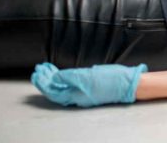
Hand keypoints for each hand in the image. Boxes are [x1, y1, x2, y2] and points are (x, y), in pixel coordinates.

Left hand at [31, 62, 146, 107]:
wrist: (129, 83)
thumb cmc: (111, 80)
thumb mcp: (87, 76)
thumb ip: (69, 77)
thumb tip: (54, 78)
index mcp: (76, 95)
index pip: (53, 91)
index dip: (43, 83)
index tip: (37, 72)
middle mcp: (78, 96)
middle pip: (56, 90)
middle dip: (46, 80)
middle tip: (39, 69)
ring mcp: (84, 93)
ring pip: (63, 87)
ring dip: (53, 78)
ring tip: (47, 69)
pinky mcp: (90, 88)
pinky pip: (71, 85)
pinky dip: (63, 78)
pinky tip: (61, 73)